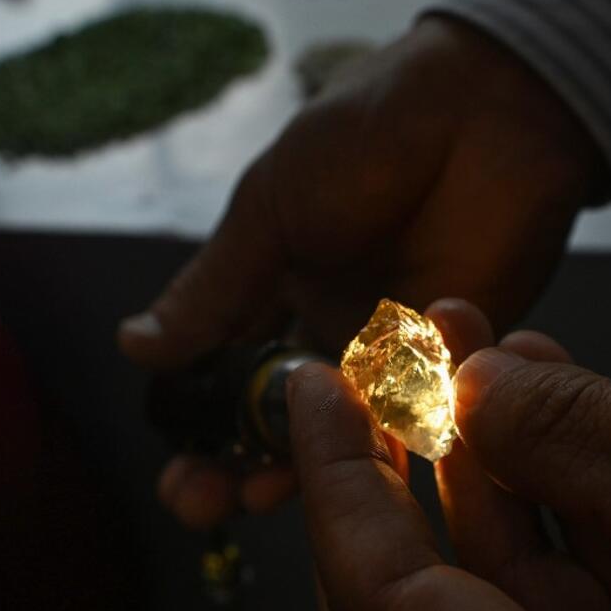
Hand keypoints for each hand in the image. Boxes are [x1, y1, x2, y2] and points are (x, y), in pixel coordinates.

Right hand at [121, 17, 606, 527]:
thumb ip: (213, 288)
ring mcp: (391, 359)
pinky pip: (411, 423)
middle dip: (234, 469)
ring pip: (339, 440)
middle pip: (276, 425)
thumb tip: (134, 346)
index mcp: (275, 296)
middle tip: (200, 500)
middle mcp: (329, 337)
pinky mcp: (453, 367)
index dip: (200, 430)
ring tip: (258, 493)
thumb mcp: (267, 211)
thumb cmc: (360, 141)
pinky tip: (347, 455)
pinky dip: (376, 445)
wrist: (477, 110)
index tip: (175, 467)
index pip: (227, 381)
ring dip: (298, 473)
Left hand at [288, 299, 610, 610]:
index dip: (340, 497)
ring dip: (479, 460)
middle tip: (385, 369)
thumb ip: (572, 431)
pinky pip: (565, 582)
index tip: (309, 398)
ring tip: (465, 347)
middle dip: (408, 473)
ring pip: (498, 586)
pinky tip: (531, 392)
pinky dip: (545, 487)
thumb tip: (457, 385)